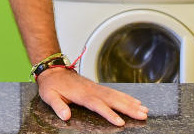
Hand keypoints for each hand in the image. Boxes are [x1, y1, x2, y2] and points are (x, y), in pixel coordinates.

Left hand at [34, 67, 148, 125]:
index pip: (98, 105)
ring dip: (131, 103)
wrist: (53, 70)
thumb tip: (65, 116)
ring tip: (144, 110)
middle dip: (129, 108)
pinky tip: (136, 102)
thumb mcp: (49, 96)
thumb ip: (58, 106)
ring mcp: (96, 88)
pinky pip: (115, 92)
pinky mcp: (98, 87)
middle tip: (143, 115)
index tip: (120, 122)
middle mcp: (92, 90)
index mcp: (81, 95)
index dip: (109, 114)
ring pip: (117, 95)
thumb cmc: (51, 85)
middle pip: (113, 100)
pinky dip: (126, 97)